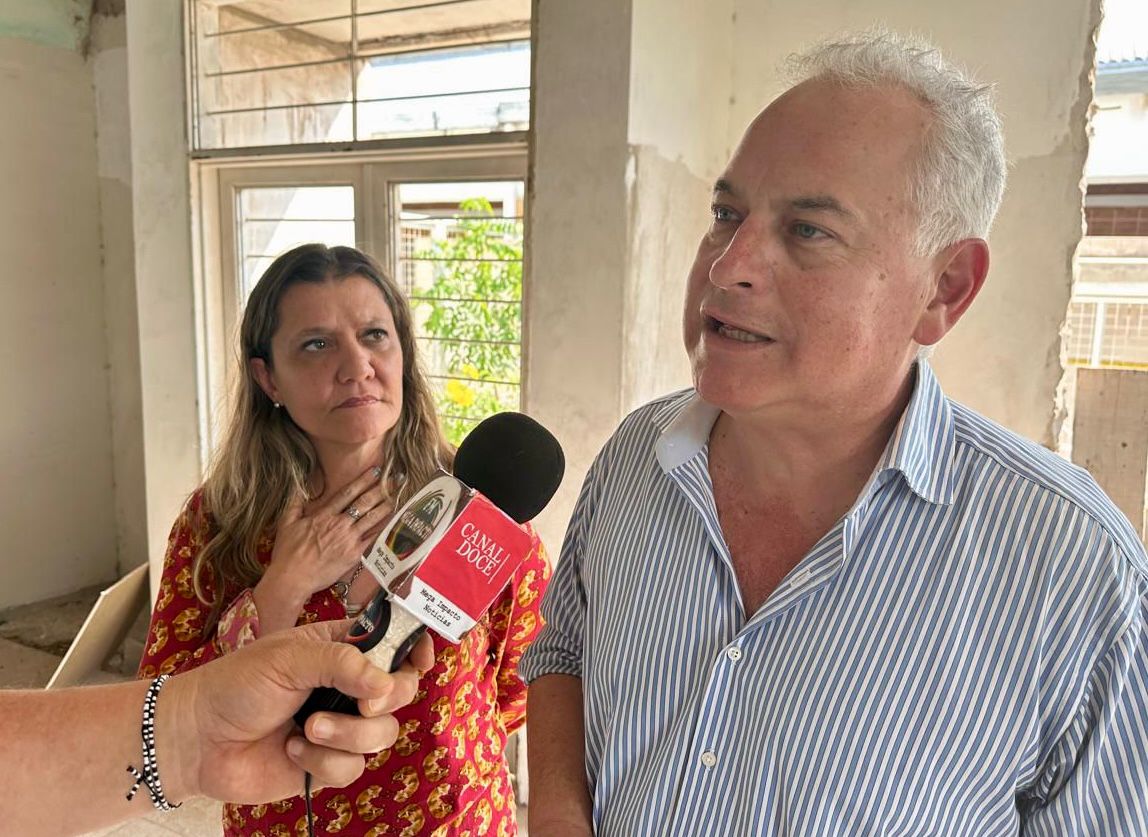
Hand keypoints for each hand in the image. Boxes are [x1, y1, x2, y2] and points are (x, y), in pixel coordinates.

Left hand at [158, 619, 434, 803]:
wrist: (197, 739)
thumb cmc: (237, 684)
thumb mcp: (288, 658)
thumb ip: (342, 663)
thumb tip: (388, 685)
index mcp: (342, 649)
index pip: (395, 643)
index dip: (414, 650)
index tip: (419, 662)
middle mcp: (348, 686)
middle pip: (401, 692)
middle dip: (385, 700)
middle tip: (362, 704)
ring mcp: (341, 726)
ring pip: (382, 734)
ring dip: (347, 734)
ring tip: (307, 729)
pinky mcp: (328, 765)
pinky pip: (353, 768)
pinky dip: (323, 762)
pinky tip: (292, 751)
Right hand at [260, 467, 394, 609]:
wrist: (292, 578)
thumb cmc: (287, 552)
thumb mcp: (286, 523)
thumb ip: (294, 503)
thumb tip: (299, 486)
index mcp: (324, 515)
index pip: (347, 493)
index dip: (363, 480)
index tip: (376, 471)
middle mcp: (339, 524)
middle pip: (364, 503)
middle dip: (381, 489)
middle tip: (395, 479)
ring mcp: (349, 539)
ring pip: (372, 519)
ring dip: (386, 506)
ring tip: (398, 496)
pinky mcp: (354, 555)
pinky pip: (373, 539)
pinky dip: (384, 529)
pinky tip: (394, 521)